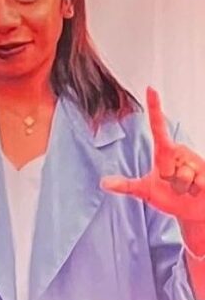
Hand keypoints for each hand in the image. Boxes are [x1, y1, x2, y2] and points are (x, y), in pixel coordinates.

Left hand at [101, 88, 204, 230]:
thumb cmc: (170, 198)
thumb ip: (126, 186)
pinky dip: (194, 190)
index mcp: (164, 152)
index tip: (150, 89)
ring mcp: (195, 160)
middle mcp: (180, 151)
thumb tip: (104, 183)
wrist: (193, 210)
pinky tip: (197, 190)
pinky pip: (197, 181)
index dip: (154, 108)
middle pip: (168, 164)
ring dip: (182, 187)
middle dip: (169, 179)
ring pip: (183, 175)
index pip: (157, 127)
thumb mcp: (145, 192)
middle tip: (171, 183)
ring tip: (185, 188)